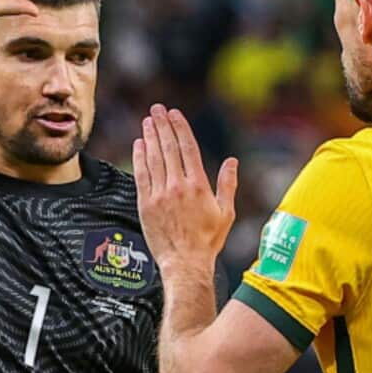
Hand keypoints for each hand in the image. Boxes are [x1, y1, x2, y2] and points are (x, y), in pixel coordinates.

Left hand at [133, 104, 238, 275]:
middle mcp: (178, 186)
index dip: (179, 128)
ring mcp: (160, 195)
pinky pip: (141, 175)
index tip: (174, 113)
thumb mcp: (226, 213)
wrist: (185, 263)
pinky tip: (139, 145)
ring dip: (150, 137)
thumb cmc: (208, 241)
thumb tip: (232, 161)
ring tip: (147, 122)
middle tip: (156, 109)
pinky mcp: (146, 204)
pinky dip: (139, 158)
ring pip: (153, 158)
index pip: (188, 148)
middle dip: (162, 126)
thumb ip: (228, 185)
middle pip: (168, 148)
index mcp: (199, 186)